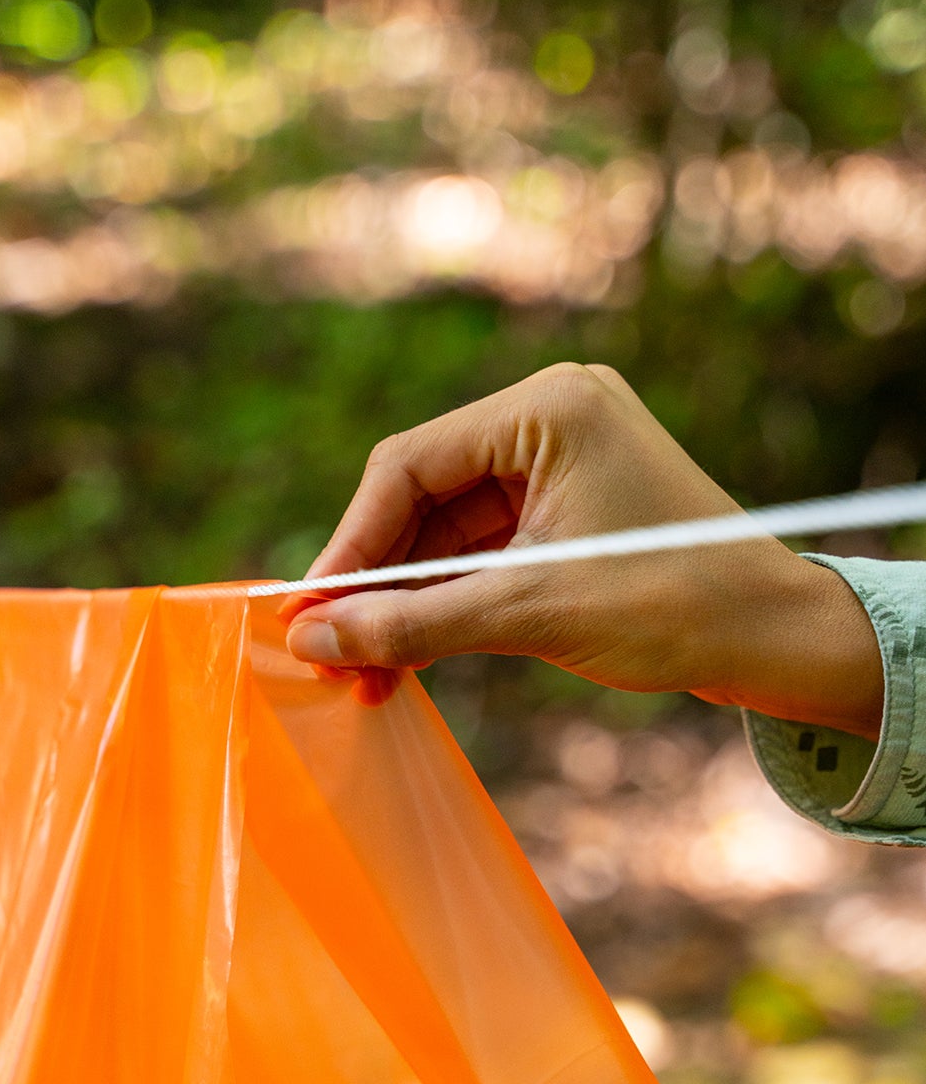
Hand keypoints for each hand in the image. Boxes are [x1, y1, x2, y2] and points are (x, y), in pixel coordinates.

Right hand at [286, 362, 881, 739]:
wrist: (777, 639)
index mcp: (548, 408)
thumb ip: (412, 623)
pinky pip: (478, 554)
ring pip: (444, 534)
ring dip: (403, 604)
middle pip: (419, 498)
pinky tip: (405, 657)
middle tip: (328, 655)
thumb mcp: (529, 613)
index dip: (349, 546)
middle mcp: (549, 420)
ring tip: (364, 675)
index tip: (307, 614)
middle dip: (374, 582)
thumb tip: (313, 639)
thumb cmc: (676, 606)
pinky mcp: (565, 513)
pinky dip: (442, 605)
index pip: (409, 466)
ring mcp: (558, 466)